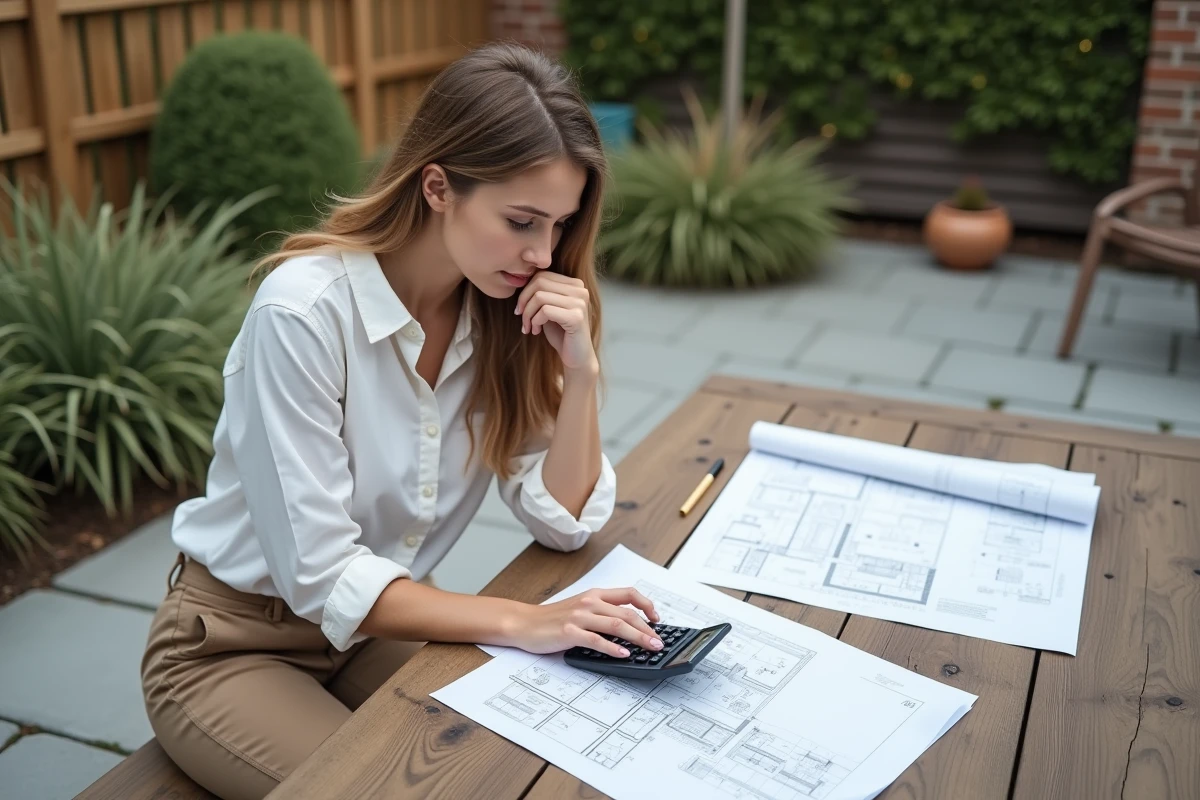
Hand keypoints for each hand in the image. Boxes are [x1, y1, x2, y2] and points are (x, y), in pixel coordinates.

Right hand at [509, 587, 662, 656]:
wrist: (524, 622)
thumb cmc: (552, 619)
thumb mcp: (580, 608)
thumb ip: (601, 612)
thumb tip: (628, 626)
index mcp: (594, 595)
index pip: (629, 594)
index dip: (647, 605)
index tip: (657, 619)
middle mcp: (589, 603)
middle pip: (627, 613)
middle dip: (647, 628)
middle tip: (659, 641)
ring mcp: (579, 617)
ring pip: (616, 625)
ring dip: (637, 637)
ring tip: (650, 647)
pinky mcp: (570, 632)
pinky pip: (596, 640)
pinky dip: (612, 648)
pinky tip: (623, 654)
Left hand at [514, 272, 596, 374]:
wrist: (577, 358)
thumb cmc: (561, 333)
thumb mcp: (549, 308)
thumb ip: (542, 293)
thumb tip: (521, 281)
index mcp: (575, 284)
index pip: (542, 275)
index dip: (526, 291)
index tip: (521, 308)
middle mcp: (580, 290)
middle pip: (539, 283)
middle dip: (524, 301)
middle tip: (521, 317)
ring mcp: (580, 303)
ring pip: (540, 297)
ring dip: (528, 314)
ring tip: (529, 327)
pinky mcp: (576, 317)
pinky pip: (545, 311)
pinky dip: (535, 321)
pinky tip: (536, 331)